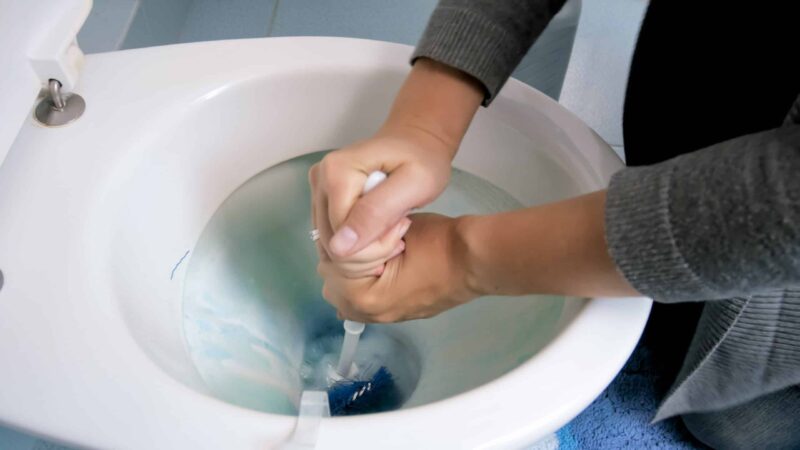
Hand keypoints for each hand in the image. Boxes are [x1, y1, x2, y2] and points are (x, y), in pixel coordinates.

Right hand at [309, 58, 482, 277]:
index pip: (341, 235)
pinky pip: (333, 238)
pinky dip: (358, 245)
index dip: (372, 246)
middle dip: (369, 251)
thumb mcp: (413, 185)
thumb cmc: (423, 160)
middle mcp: (320, 178)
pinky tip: (382, 231)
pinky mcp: (322, 199)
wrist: (418, 142)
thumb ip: (377, 213)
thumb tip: (339, 247)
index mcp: (336, 171)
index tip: (403, 231)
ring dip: (365, 250)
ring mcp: (318, 188)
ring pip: (331, 244)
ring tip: (394, 231)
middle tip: (400, 233)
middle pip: (332, 241)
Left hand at [317, 213, 477, 322]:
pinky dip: (366, 279)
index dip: (345, 240)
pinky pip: (367, 297)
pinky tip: (380, 260)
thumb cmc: (439, 244)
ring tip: (373, 247)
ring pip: (347, 292)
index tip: (364, 226)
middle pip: (333, 282)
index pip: (331, 266)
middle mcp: (371, 314)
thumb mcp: (392, 230)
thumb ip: (360, 237)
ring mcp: (385, 316)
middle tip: (363, 235)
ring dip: (353, 270)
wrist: (475, 259)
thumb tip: (342, 238)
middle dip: (343, 257)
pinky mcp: (398, 311)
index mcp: (365, 298)